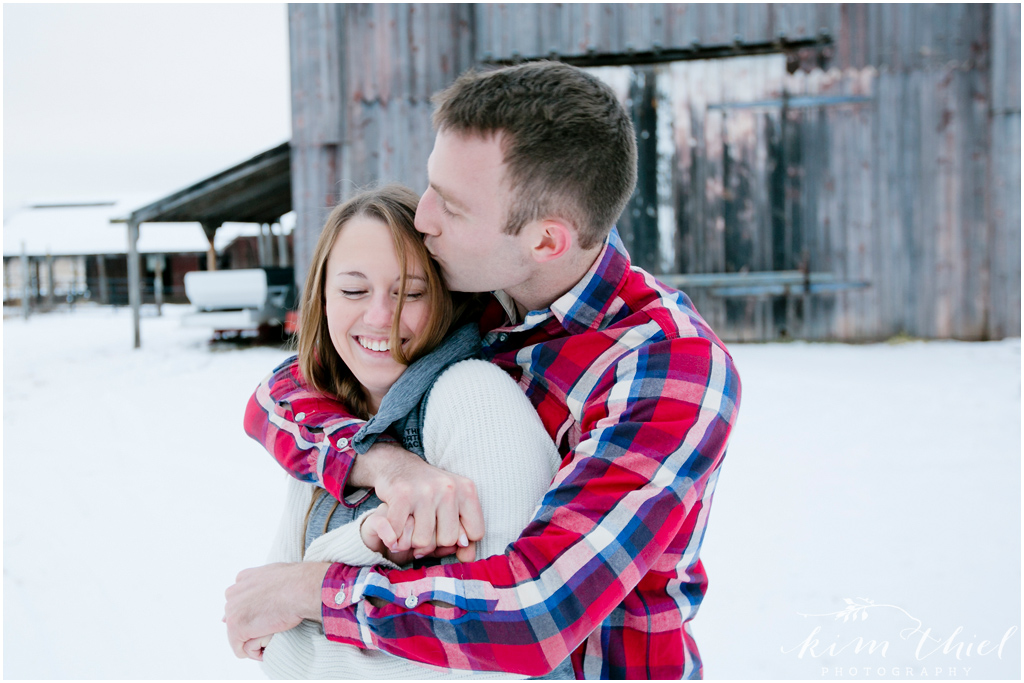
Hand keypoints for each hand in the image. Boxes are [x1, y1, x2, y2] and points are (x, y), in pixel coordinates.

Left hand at [223, 562, 329, 658]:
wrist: (299, 589)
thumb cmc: (297, 581)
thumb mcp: (277, 573)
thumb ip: (263, 582)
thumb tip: (260, 592)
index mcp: (243, 578)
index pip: (240, 600)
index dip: (254, 611)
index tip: (269, 616)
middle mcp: (233, 593)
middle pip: (236, 617)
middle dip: (250, 625)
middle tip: (273, 626)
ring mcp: (232, 610)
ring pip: (237, 634)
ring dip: (252, 638)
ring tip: (272, 636)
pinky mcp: (236, 626)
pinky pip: (239, 649)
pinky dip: (253, 654)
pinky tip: (267, 649)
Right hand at [352, 443, 483, 561]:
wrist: (397, 465)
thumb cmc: (429, 492)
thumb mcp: (453, 505)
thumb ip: (464, 533)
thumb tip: (467, 559)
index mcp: (467, 489)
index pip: (476, 533)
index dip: (461, 538)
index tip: (447, 528)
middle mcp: (449, 488)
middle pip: (449, 540)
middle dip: (434, 540)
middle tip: (424, 528)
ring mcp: (425, 491)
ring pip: (423, 541)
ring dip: (412, 541)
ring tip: (409, 528)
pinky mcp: (402, 495)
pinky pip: (399, 535)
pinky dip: (394, 539)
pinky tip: (393, 533)